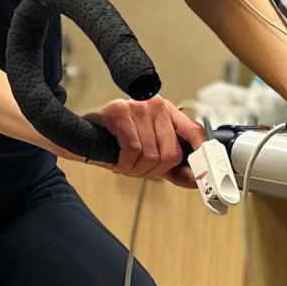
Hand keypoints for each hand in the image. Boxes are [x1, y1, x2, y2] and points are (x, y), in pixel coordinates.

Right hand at [81, 95, 205, 188]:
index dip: (201, 153)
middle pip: (171, 152)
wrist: (82, 133)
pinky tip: (118, 161)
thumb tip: (196, 180)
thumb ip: (172, 166)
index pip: (194, 131)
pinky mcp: (120, 111)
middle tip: (138, 170)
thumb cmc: (116, 141)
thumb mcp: (148, 152)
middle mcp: (155, 105)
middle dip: (154, 171)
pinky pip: (133, 149)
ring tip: (125, 164)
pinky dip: (125, 163)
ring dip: (136, 170)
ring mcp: (138, 106)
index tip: (203, 172)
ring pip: (151, 154)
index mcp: (167, 111)